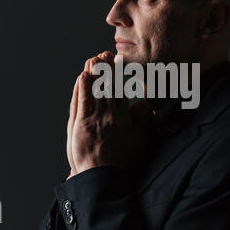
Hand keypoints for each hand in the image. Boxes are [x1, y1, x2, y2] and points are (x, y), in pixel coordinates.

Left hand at [67, 51, 151, 175]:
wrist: (103, 176)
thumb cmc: (120, 161)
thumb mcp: (137, 139)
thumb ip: (141, 120)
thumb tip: (147, 105)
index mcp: (123, 118)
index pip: (121, 90)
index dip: (118, 75)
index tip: (118, 61)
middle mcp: (111, 115)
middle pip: (108, 87)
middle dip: (106, 69)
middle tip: (105, 54)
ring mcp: (96, 119)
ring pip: (96, 91)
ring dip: (94, 74)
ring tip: (94, 58)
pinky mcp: (82, 124)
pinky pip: (83, 101)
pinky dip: (83, 87)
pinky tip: (83, 75)